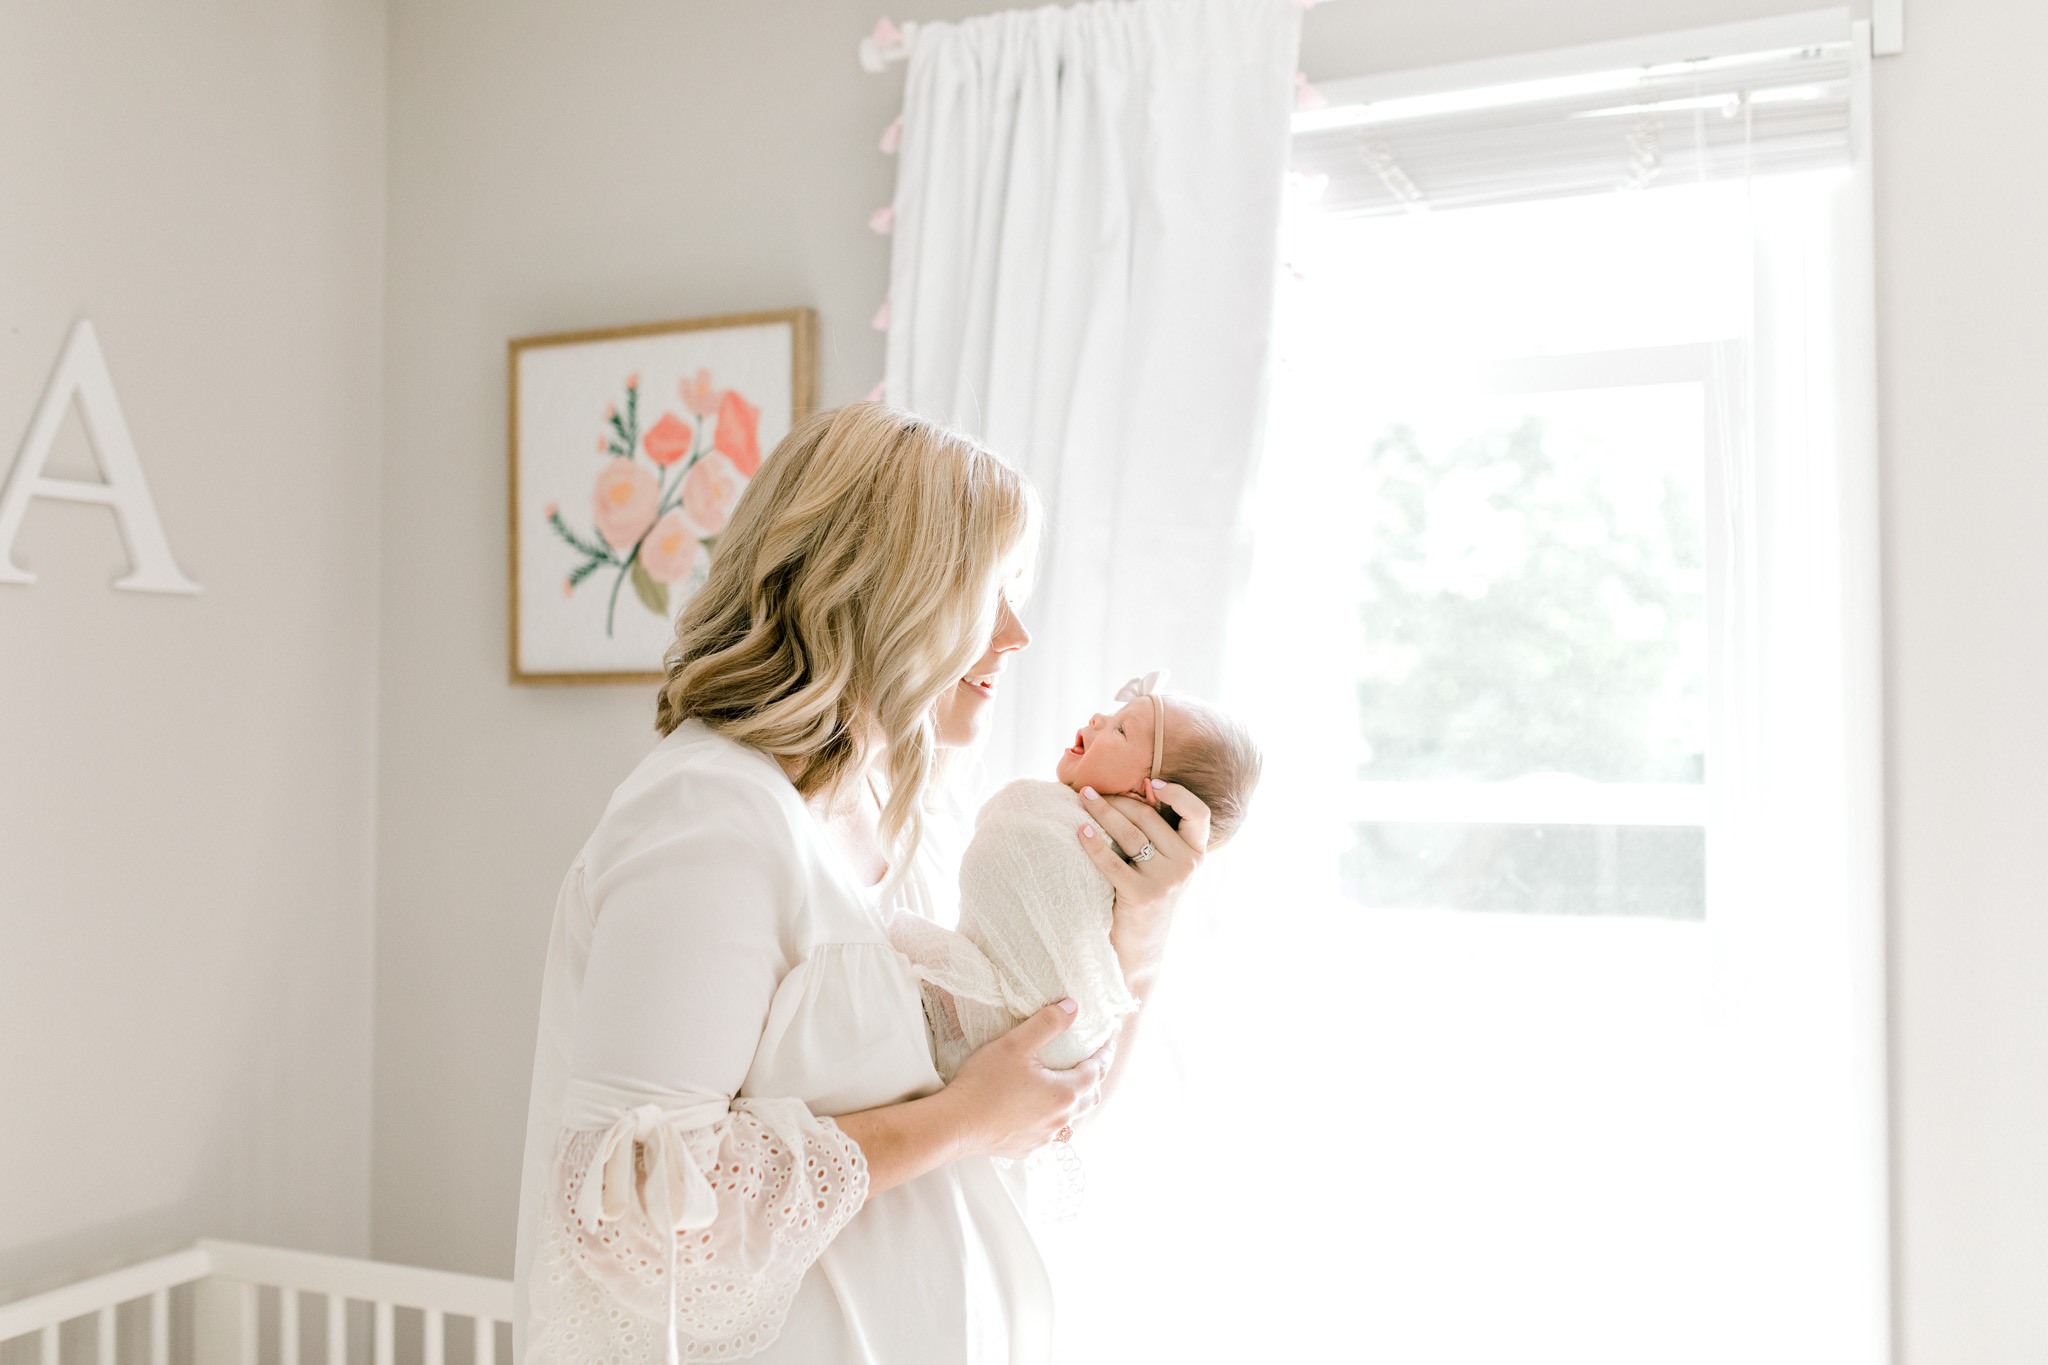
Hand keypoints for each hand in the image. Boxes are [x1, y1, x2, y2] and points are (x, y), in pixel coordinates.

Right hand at [943, 1000, 1109, 1159]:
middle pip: (1089, 1097)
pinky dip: (1052, 1118)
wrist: (956, 1125)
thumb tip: (1073, 1007)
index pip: (1096, 1070)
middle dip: (1095, 1077)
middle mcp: (1060, 1119)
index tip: (1110, 1040)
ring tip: (1068, 1084)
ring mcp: (1044, 1137)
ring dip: (1075, 1100)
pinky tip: (1040, 1110)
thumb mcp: (1016, 1044)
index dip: (1105, 1053)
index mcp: (1064, 1093)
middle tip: (1093, 1061)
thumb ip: (1047, 1024)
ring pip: (1070, 1118)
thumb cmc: (984, 1084)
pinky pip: (1049, 1132)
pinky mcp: (1027, 1148)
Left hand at [1075, 779, 1210, 981]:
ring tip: (1082, 798)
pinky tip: (1079, 831)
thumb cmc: (1150, 902)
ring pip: (1129, 832)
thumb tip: (1135, 793)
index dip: (1177, 792)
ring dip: (1102, 811)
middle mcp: (1187, 864)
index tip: (1150, 782)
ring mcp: (1166, 880)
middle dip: (1118, 799)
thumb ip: (1162, 839)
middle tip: (1090, 790)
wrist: (1143, 951)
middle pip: (1148, 817)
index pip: (1198, 813)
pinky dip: (1093, 843)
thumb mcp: (1168, 869)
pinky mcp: (1142, 895)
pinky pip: (1111, 861)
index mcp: (1197, 854)